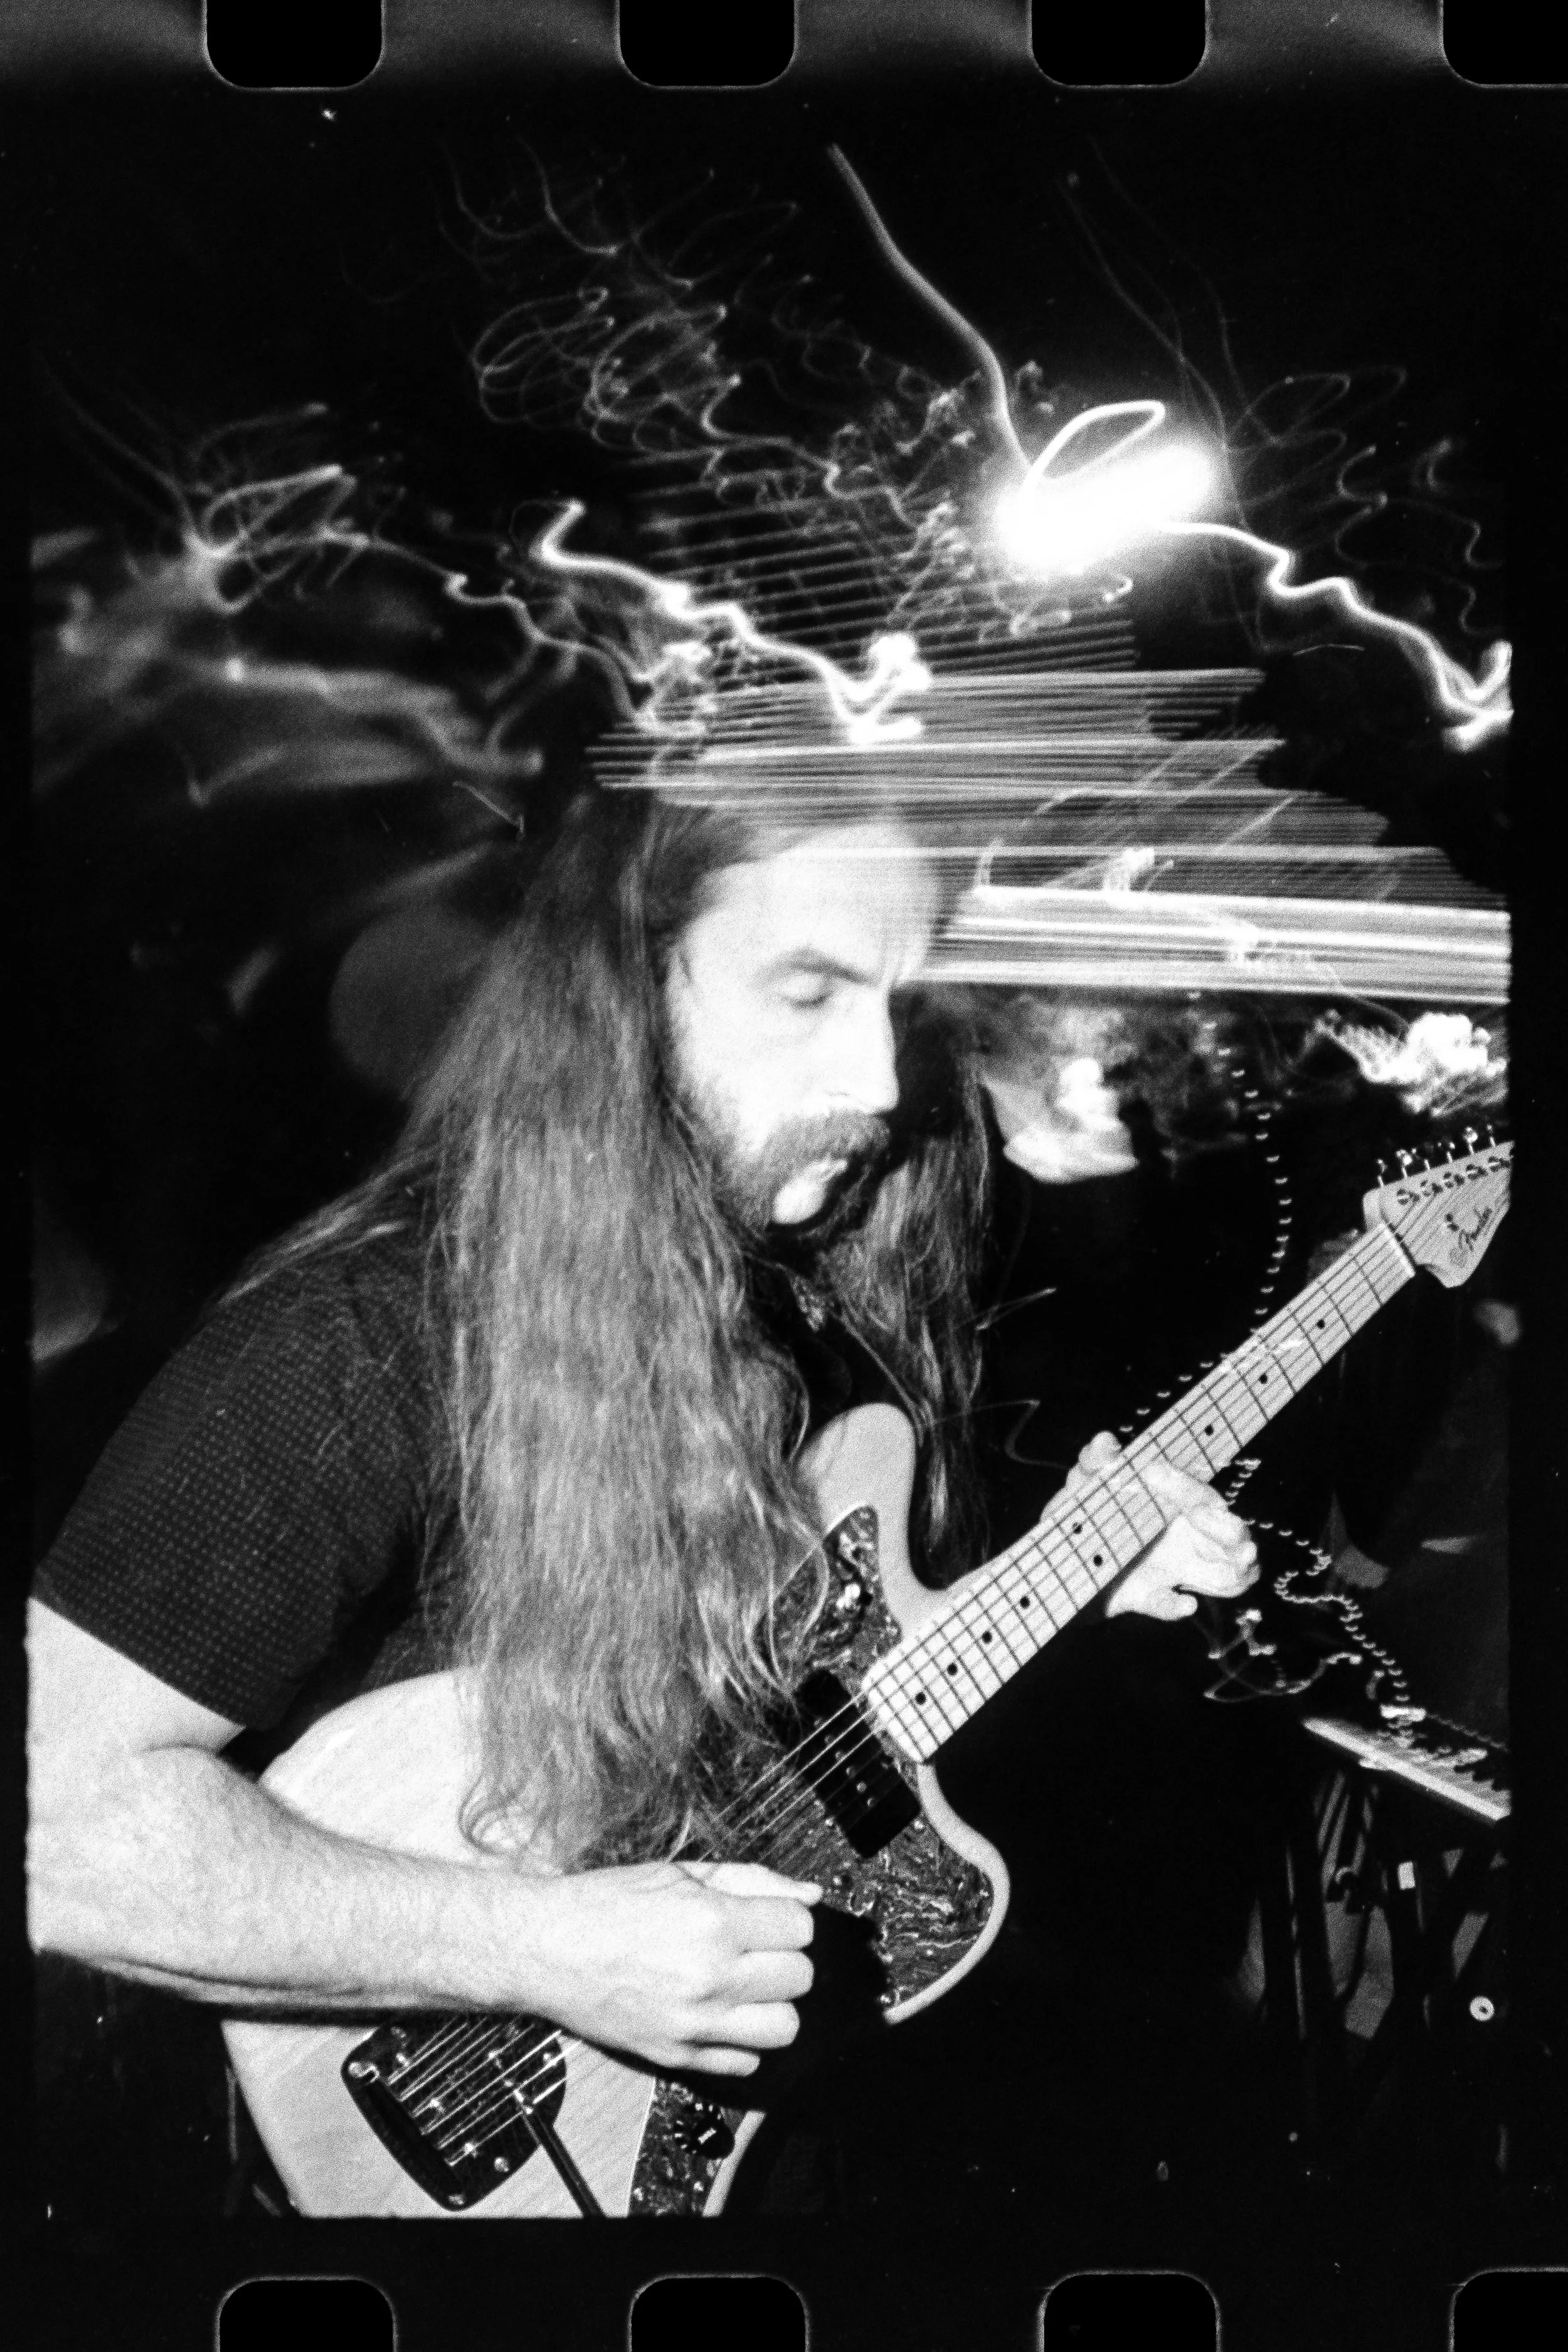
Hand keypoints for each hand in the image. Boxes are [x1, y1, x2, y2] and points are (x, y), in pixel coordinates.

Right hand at [521, 1858, 819, 2077]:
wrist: (543, 1948)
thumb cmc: (605, 1904)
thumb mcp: (679, 1872)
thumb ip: (751, 1880)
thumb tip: (808, 1893)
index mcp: (712, 1921)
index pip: (801, 1928)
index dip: (788, 1918)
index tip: (770, 1917)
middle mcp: (709, 1977)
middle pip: (800, 1977)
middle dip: (784, 1958)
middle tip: (755, 1948)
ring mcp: (694, 2023)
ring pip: (786, 2028)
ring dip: (773, 2004)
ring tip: (746, 1986)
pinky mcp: (676, 2057)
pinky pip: (746, 2062)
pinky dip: (742, 2040)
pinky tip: (720, 2014)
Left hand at [1065, 1431, 1258, 1623]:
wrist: (1063, 1556)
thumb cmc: (1089, 1511)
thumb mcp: (1087, 1481)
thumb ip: (1095, 1460)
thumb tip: (1104, 1440)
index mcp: (1179, 1506)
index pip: (1200, 1495)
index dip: (1185, 1486)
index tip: (1152, 1473)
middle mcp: (1187, 1539)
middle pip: (1232, 1536)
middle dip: (1230, 1530)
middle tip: (1203, 1518)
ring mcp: (1173, 1571)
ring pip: (1228, 1577)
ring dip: (1234, 1572)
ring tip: (1240, 1561)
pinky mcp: (1147, 1596)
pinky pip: (1168, 1606)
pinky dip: (1174, 1606)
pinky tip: (1183, 1602)